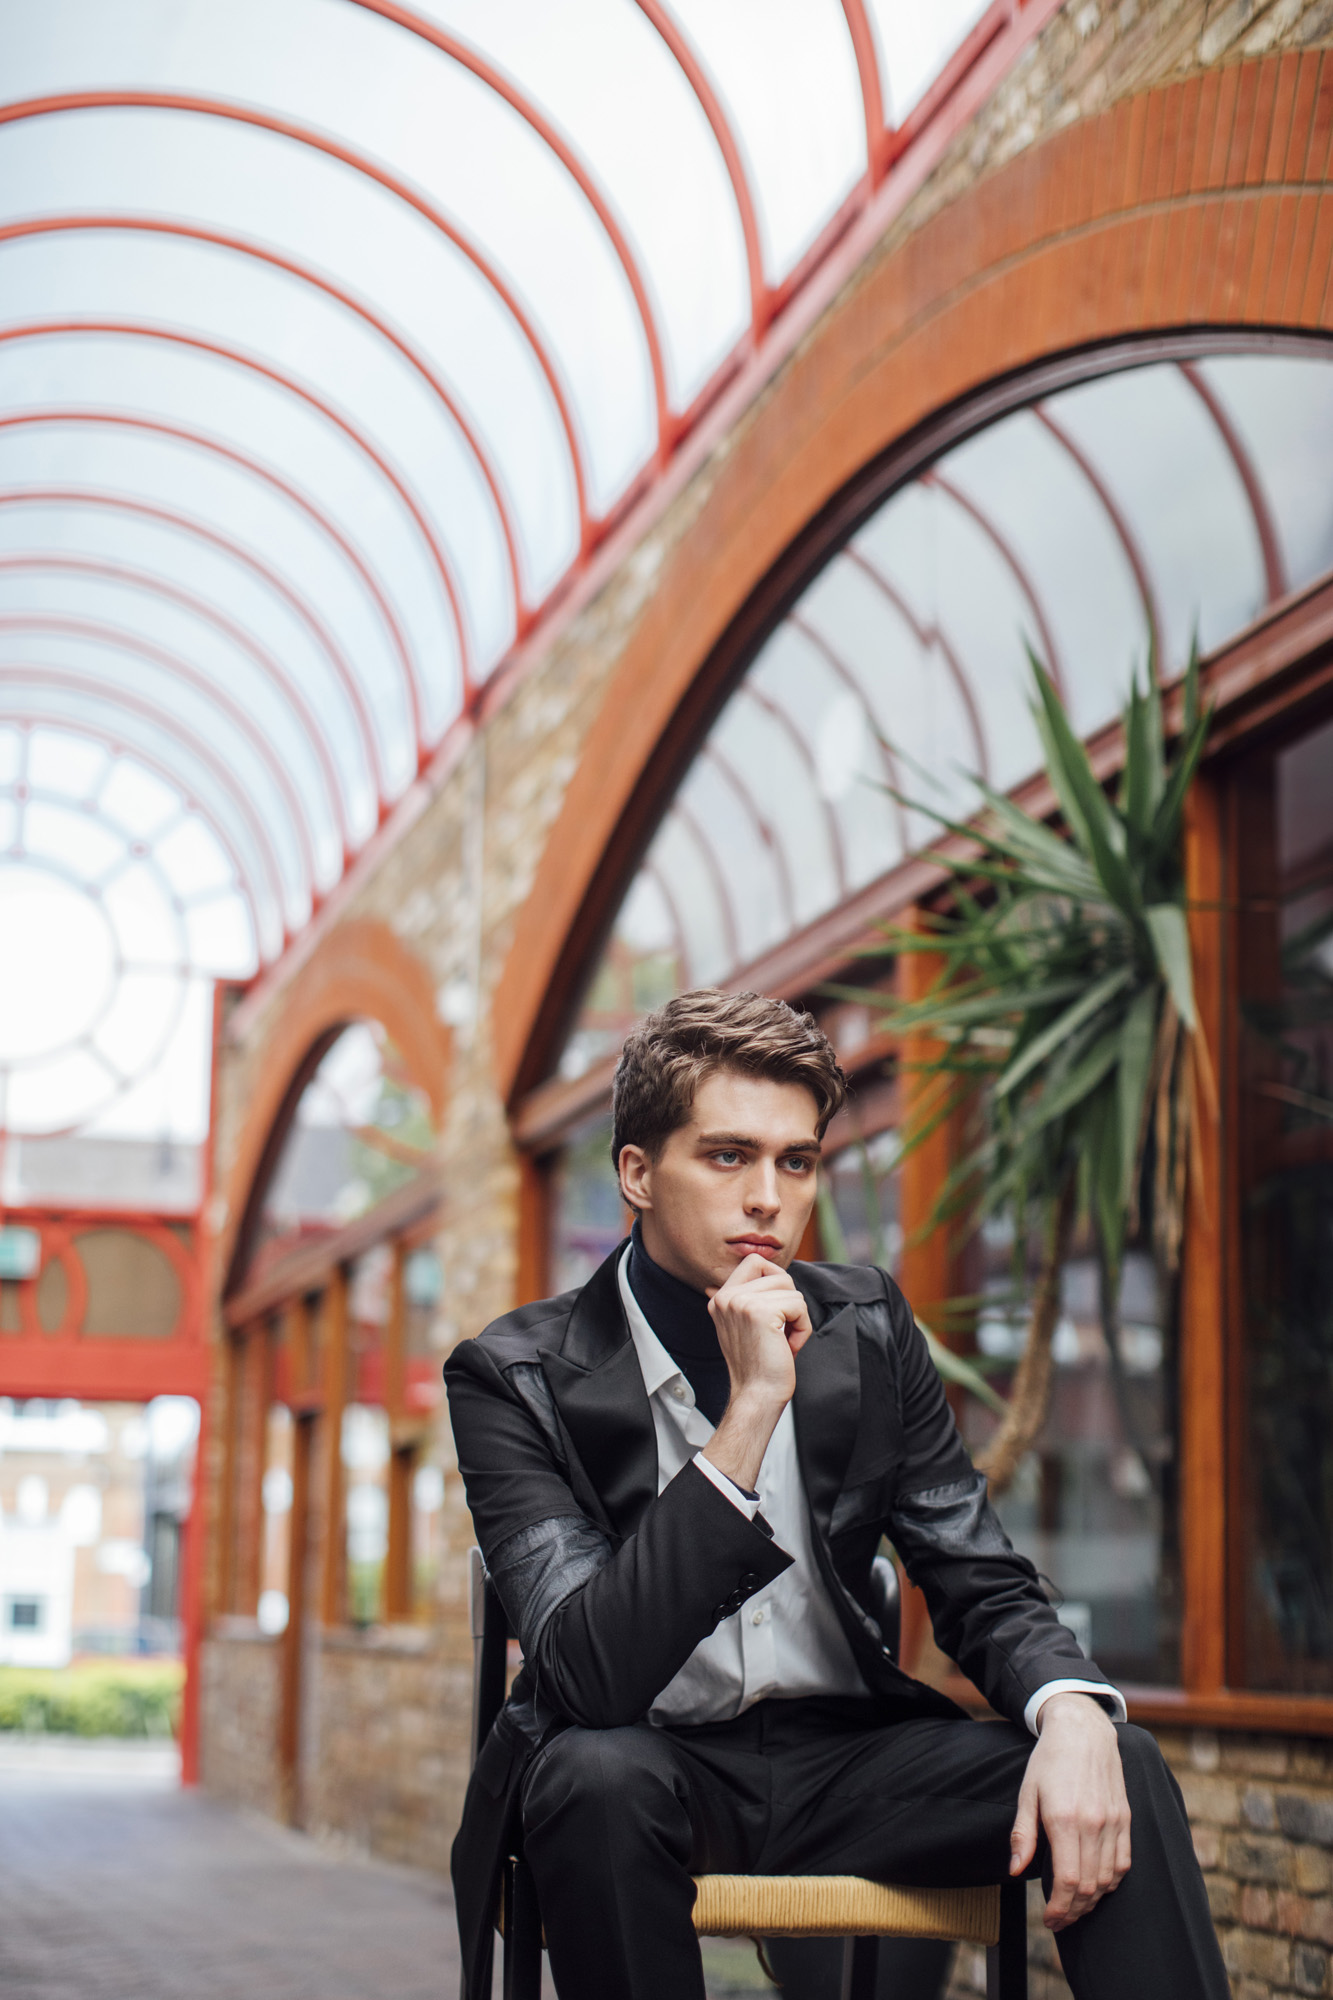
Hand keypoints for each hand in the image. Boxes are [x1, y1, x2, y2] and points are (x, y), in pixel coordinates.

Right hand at [700, 1255, 811, 1490]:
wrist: (757, 1396)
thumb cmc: (758, 1365)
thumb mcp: (743, 1325)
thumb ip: (747, 1298)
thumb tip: (761, 1266)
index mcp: (720, 1298)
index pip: (754, 1261)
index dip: (775, 1280)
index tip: (775, 1313)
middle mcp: (727, 1297)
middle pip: (779, 1275)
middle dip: (789, 1303)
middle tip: (780, 1332)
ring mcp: (742, 1302)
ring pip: (791, 1290)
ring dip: (797, 1318)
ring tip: (782, 1341)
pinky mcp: (761, 1312)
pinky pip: (799, 1306)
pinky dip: (802, 1328)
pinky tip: (787, 1346)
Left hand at [1010, 1695, 1130, 1931]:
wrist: (1083, 1730)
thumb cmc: (1049, 1760)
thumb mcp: (1027, 1793)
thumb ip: (1022, 1834)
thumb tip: (1014, 1870)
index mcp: (1064, 1820)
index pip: (1067, 1881)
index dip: (1059, 1909)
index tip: (1049, 1920)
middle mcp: (1093, 1824)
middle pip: (1089, 1887)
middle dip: (1073, 1911)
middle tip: (1059, 1920)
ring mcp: (1113, 1822)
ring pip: (1108, 1879)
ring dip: (1092, 1901)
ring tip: (1074, 1906)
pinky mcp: (1126, 1819)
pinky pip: (1124, 1863)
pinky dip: (1111, 1882)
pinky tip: (1096, 1886)